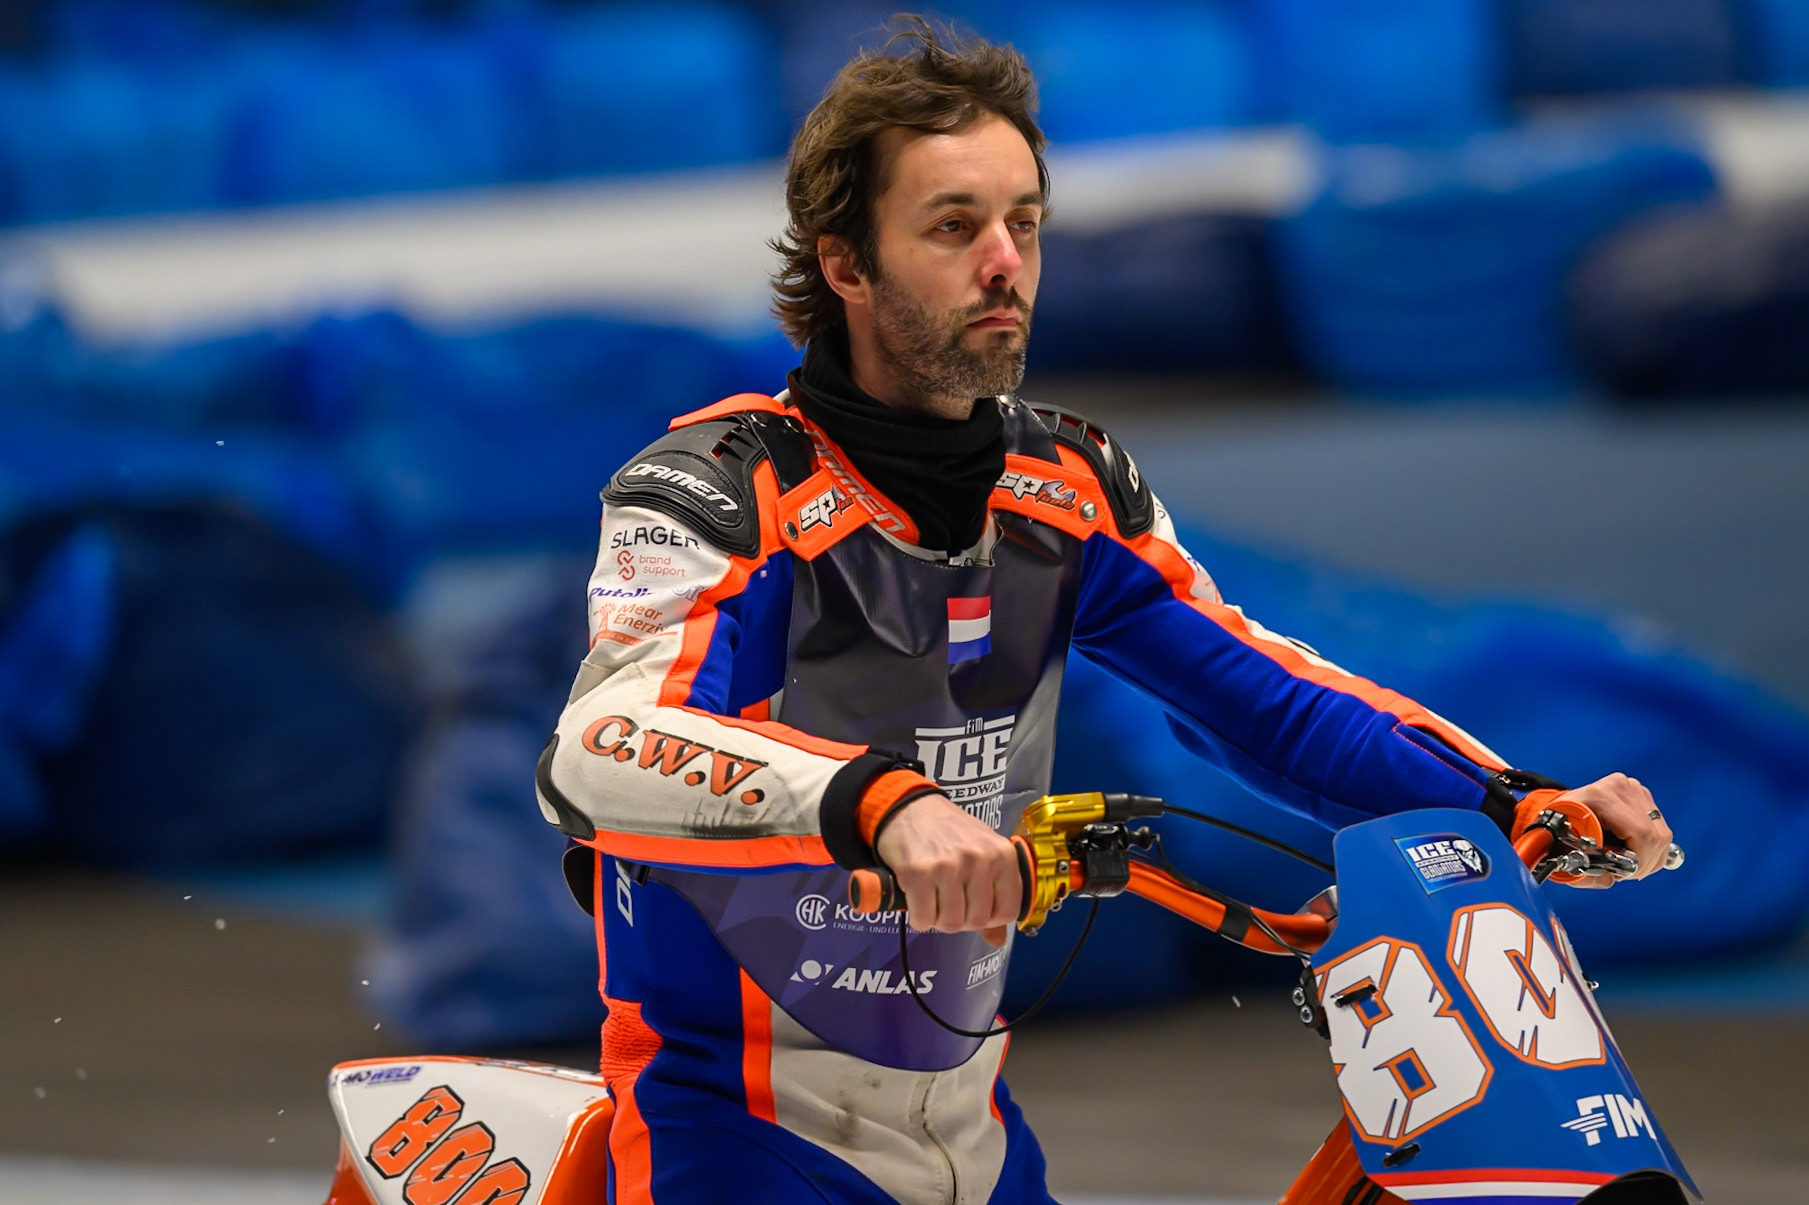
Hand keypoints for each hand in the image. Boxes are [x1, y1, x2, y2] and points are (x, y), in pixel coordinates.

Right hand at [873, 794, 1019, 947]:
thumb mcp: (982, 854)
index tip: (973, 907)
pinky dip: (919, 917)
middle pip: (976, 921)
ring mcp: (949, 865)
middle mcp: (979, 859)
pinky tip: (917, 899)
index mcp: (1002, 854)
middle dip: (960, 920)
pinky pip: (924, 918)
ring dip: (938, 919)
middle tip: (948, 901)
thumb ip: (995, 895)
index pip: (1007, 912)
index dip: (989, 918)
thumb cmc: (948, 831)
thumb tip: (997, 940)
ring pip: (950, 923)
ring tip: (933, 898)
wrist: (909, 806)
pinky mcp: (919, 872)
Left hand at [1558, 773, 1672, 886]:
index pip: (1641, 833)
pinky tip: (1633, 851)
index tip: (1623, 874)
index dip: (1639, 861)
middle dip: (1644, 863)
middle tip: (1625, 873)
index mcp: (1600, 796)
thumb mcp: (1564, 849)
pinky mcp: (1642, 795)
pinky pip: (1661, 830)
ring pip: (1662, 835)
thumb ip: (1584, 872)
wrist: (1561, 808)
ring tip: (1627, 863)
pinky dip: (1651, 848)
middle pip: (1656, 836)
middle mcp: (1621, 788)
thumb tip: (1610, 879)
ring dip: (1650, 857)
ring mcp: (1634, 789)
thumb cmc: (1562, 827)